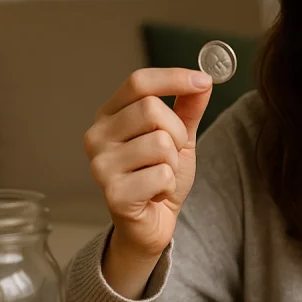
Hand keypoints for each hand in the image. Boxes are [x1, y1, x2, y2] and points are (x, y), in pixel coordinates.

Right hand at [83, 68, 212, 259]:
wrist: (152, 223)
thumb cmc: (159, 176)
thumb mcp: (179, 137)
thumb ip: (188, 108)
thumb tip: (204, 80)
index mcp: (110, 115)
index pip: (138, 82)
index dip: (173, 78)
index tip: (204, 80)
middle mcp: (97, 136)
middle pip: (152, 110)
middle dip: (176, 133)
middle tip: (171, 154)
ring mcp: (100, 165)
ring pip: (160, 143)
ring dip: (173, 163)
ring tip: (161, 175)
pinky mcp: (112, 193)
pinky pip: (161, 175)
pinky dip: (169, 185)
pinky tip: (156, 193)